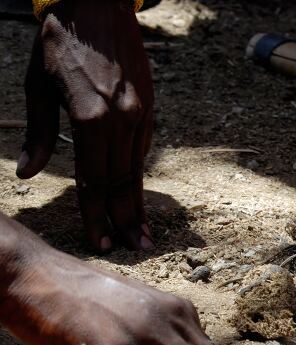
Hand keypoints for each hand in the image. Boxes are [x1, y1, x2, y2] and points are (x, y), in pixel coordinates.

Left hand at [17, 0, 154, 251]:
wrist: (98, 6)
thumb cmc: (59, 44)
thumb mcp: (38, 87)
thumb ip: (38, 134)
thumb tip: (26, 174)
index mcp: (90, 119)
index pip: (93, 180)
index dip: (95, 214)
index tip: (99, 241)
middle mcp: (120, 121)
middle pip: (122, 183)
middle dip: (126, 220)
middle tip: (135, 249)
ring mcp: (139, 116)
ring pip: (137, 171)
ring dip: (139, 205)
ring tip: (142, 234)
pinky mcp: (148, 109)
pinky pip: (142, 150)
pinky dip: (140, 177)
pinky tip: (138, 196)